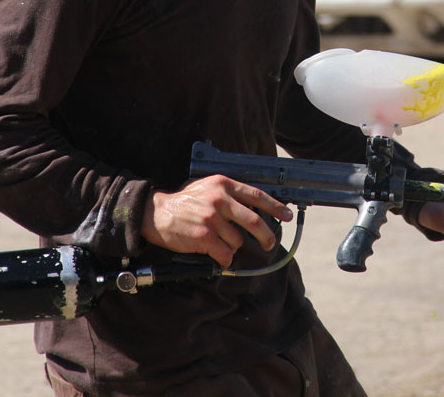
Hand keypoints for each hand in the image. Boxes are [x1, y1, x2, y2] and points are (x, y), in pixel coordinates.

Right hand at [141, 175, 292, 267]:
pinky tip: (215, 255)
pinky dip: (224, 258)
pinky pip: (225, 254)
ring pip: (237, 241)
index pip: (257, 195)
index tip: (287, 215)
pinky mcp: (205, 236)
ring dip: (231, 247)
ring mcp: (212, 218)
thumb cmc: (184, 202)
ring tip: (217, 243)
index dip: (275, 207)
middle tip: (269, 244)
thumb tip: (255, 208)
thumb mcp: (207, 188)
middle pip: (254, 221)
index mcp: (223, 184)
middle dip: (265, 236)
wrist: (156, 213)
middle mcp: (220, 199)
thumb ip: (229, 194)